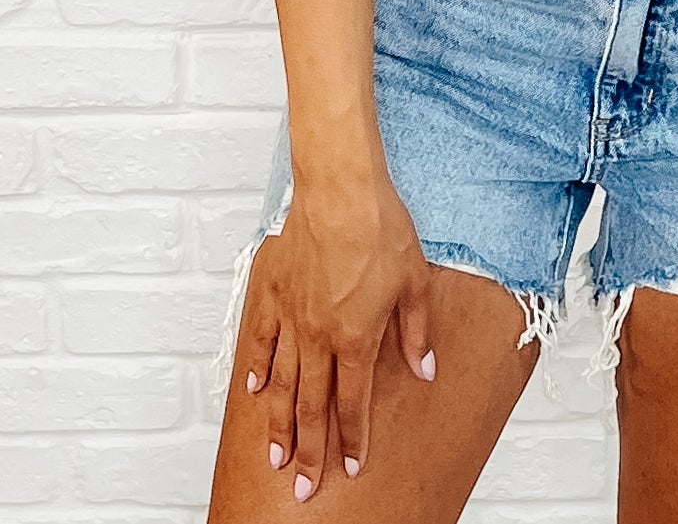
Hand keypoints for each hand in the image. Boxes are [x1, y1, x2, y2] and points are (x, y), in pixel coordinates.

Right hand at [238, 175, 435, 500]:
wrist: (340, 189)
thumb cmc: (381, 228)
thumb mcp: (415, 282)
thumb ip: (416, 332)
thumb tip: (425, 370)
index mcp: (356, 338)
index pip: (352, 403)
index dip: (351, 439)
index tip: (349, 467)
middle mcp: (319, 337)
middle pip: (311, 407)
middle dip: (310, 452)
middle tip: (303, 489)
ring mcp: (292, 318)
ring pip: (280, 385)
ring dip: (278, 426)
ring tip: (276, 459)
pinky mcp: (273, 293)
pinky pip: (260, 341)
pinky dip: (254, 370)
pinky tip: (251, 394)